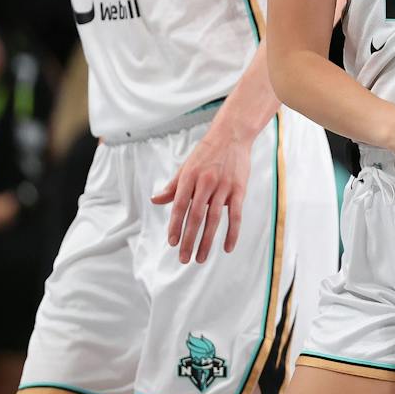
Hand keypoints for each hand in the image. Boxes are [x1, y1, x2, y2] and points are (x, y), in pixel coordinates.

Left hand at [151, 122, 252, 263]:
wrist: (232, 134)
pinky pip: (235, 214)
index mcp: (189, 176)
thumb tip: (155, 200)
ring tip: (200, 258)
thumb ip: (173, 186)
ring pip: (214, 219)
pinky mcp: (239, 188)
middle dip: (189, 239)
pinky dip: (232, 232)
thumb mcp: (186, 166)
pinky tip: (227, 247)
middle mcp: (205, 181)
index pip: (180, 205)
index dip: (175, 225)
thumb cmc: (207, 153)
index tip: (172, 243)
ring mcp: (223, 186)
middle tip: (184, 258)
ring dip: (207, 241)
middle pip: (196, 216)